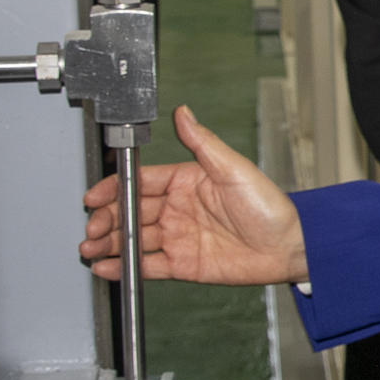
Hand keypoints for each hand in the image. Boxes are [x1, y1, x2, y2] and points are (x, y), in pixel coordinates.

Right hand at [79, 105, 307, 285]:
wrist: (289, 247)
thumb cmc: (270, 206)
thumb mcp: (234, 168)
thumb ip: (203, 142)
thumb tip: (183, 112)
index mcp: (186, 182)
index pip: (141, 182)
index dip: (114, 190)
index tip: (95, 196)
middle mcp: (179, 209)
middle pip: (131, 212)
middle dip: (106, 219)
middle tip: (91, 228)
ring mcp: (179, 237)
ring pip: (134, 239)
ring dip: (109, 243)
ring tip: (89, 248)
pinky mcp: (183, 263)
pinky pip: (148, 265)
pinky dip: (125, 266)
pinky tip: (106, 267)